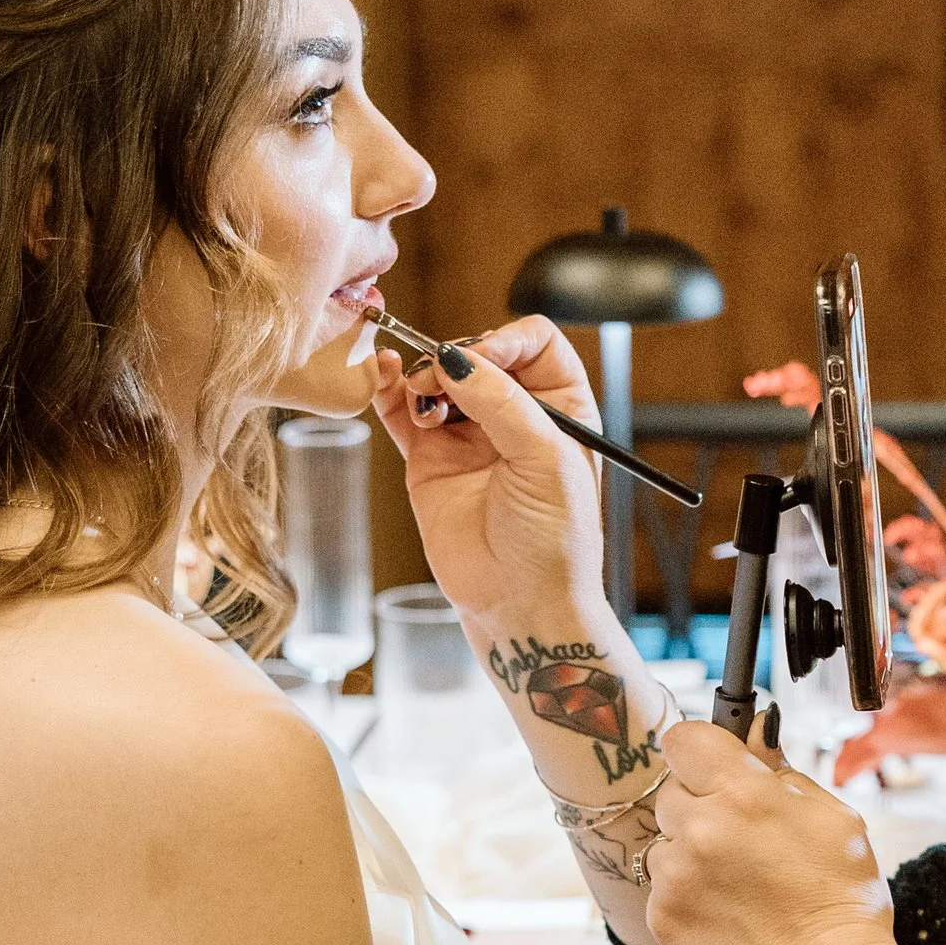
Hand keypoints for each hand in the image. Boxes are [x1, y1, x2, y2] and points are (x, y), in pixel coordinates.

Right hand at [370, 319, 607, 634]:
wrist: (519, 604)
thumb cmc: (554, 542)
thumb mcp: (545, 460)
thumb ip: (503, 402)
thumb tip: (456, 358)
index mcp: (562, 407)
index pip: (535, 343)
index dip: (507, 339)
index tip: (486, 356)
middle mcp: (516, 416)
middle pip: (479, 353)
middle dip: (457, 355)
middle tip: (443, 376)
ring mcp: (470, 436)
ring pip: (439, 377)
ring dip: (422, 372)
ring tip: (422, 394)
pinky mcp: (430, 460)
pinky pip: (403, 410)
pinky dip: (389, 389)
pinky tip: (383, 378)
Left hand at [647, 721, 900, 944]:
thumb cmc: (841, 902)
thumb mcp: (835, 819)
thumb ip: (783, 772)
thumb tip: (755, 733)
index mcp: (744, 795)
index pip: (684, 739)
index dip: (699, 751)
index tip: (712, 766)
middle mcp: (701, 829)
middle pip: (671, 791)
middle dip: (700, 805)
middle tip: (739, 836)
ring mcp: (676, 876)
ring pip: (665, 841)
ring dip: (690, 852)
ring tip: (735, 882)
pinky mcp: (663, 916)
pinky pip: (662, 886)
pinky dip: (686, 893)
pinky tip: (725, 910)